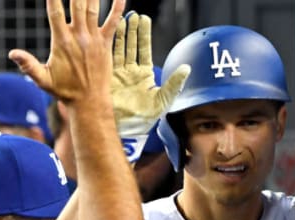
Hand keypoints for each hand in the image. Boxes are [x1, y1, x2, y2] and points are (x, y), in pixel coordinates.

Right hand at [8, 0, 123, 103]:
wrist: (89, 102)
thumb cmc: (65, 91)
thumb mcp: (43, 79)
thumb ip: (28, 65)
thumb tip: (12, 53)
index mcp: (61, 41)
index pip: (54, 11)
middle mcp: (78, 37)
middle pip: (76, 4)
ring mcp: (93, 39)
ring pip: (92, 8)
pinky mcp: (106, 44)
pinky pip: (113, 22)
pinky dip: (118, 7)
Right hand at [111, 12, 190, 162]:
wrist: (127, 129)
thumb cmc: (146, 118)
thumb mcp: (163, 100)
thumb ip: (174, 83)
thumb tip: (187, 68)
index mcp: (144, 75)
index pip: (144, 50)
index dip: (143, 35)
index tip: (144, 19)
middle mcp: (131, 72)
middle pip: (131, 46)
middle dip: (132, 30)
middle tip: (133, 14)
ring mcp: (118, 74)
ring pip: (118, 49)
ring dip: (120, 35)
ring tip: (122, 19)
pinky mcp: (107, 78)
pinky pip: (107, 59)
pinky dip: (107, 46)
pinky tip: (107, 33)